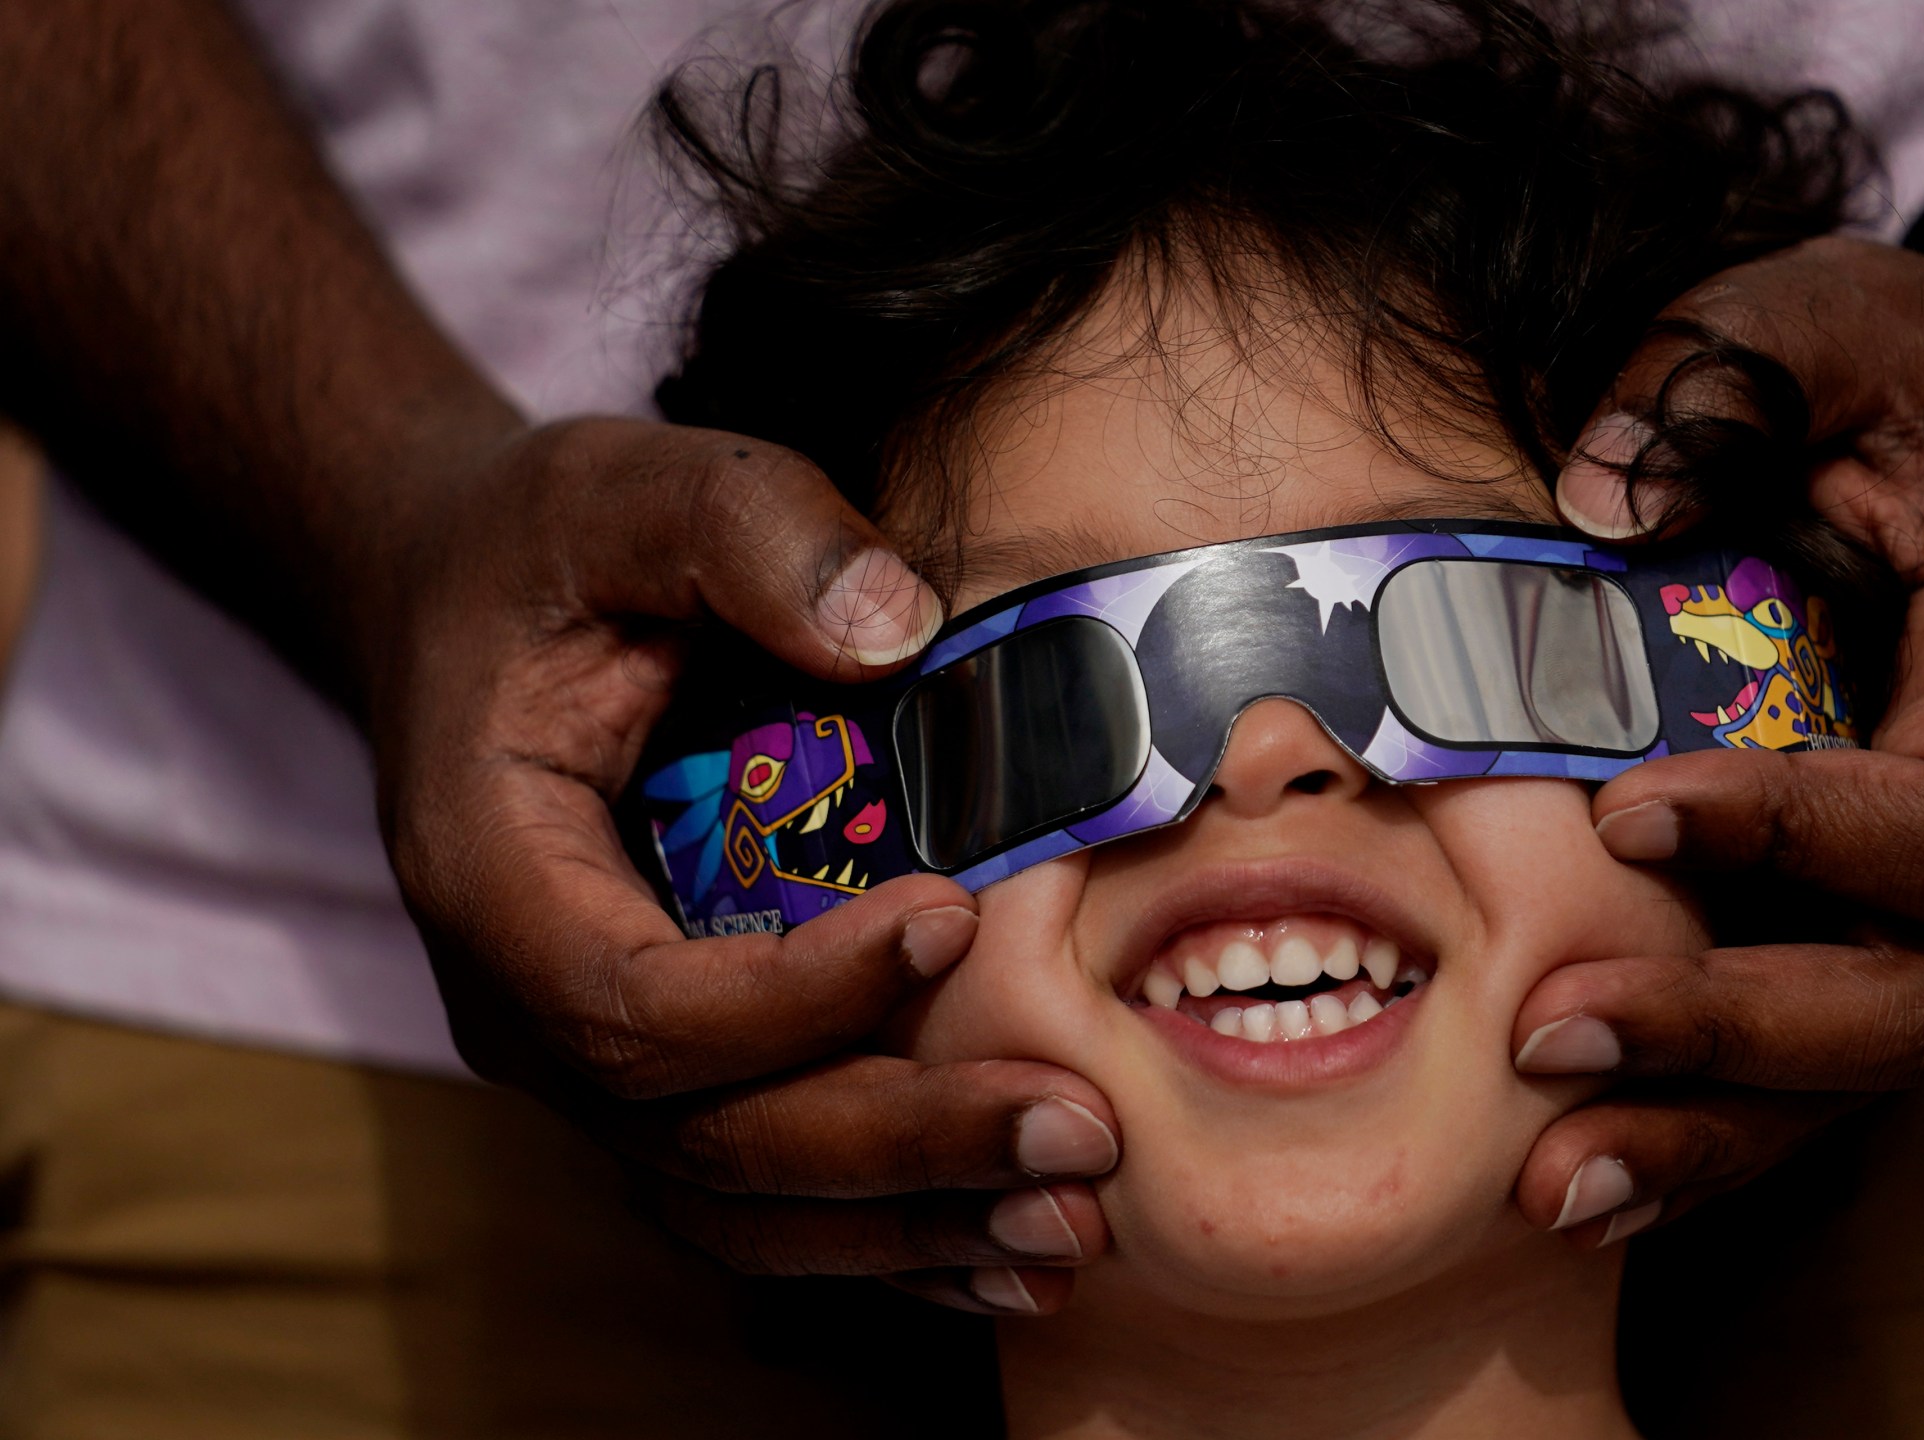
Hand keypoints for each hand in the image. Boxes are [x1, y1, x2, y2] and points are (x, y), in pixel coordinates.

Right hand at [361, 416, 1118, 1313]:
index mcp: (495, 879)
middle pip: (708, 1145)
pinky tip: (1012, 1253)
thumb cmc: (543, 551)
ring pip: (739, 1207)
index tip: (954, 914)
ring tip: (1072, 1223)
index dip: (797, 995)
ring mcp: (591, 1066)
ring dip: (910, 1231)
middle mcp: (528, 1011)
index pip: (636, 1005)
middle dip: (898, 1149)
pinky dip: (887, 1240)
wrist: (459, 608)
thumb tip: (897, 622)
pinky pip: (763, 1201)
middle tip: (1078, 1131)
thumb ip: (748, 529)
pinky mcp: (663, 1081)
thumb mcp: (626, 489)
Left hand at [1511, 232, 1923, 1241]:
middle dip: (1732, 1032)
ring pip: (1866, 1068)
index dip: (1801, 833)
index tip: (1628, 809)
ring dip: (1711, 1134)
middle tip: (1542, 1031)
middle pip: (1915, 992)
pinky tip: (1591, 1180)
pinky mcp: (1878, 921)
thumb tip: (1590, 502)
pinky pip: (1818, 1063)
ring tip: (1546, 1185)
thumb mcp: (1830, 313)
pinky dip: (1713, 1130)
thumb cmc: (1918, 370)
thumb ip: (1720, 376)